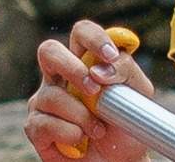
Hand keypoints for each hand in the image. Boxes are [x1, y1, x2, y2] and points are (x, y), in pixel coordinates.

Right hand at [23, 20, 154, 161]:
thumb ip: (125, 71)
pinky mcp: (35, 127)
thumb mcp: (138, 95)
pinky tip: (80, 141)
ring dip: (81, 116)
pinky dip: (69, 134)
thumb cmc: (127, 125)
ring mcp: (44, 101)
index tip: (110, 56)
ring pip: (51, 95)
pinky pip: (44, 123)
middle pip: (49, 51)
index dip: (93, 38)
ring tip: (98, 130)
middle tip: (93, 89)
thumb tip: (99, 70)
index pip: (81, 33)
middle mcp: (60, 77)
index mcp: (86, 62)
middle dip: (71, 68)